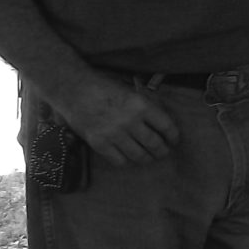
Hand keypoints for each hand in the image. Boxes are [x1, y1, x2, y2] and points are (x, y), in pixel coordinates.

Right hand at [50, 75, 181, 165]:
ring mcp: (114, 134)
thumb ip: (145, 107)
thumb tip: (161, 125)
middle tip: (163, 152)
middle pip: (155, 144)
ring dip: (147, 158)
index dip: (173, 136)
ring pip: (139, 155)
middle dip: (162, 151)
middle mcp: (130, 121)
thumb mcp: (131, 91)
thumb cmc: (104, 87)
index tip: (174, 140)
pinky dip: (127, 161)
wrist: (75, 90)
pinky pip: (120, 161)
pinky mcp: (100, 144)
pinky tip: (128, 157)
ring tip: (148, 157)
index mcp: (141, 105)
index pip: (167, 127)